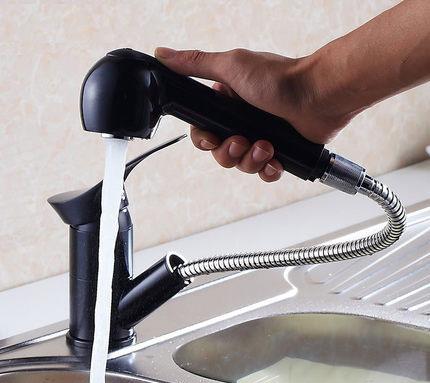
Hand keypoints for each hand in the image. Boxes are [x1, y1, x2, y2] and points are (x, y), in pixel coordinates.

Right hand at [154, 47, 351, 181]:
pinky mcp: (281, 152)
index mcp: (228, 103)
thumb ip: (195, 64)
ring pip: (242, 164)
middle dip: (229, 152)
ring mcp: (262, 137)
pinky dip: (268, 170)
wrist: (320, 95)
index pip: (204, 130)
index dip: (204, 140)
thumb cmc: (279, 78)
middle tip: (242, 141)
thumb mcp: (232, 66)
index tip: (212, 139)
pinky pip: (265, 172)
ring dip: (251, 160)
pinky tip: (275, 161)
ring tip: (266, 146)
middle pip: (221, 152)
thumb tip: (162, 54)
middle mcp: (243, 121)